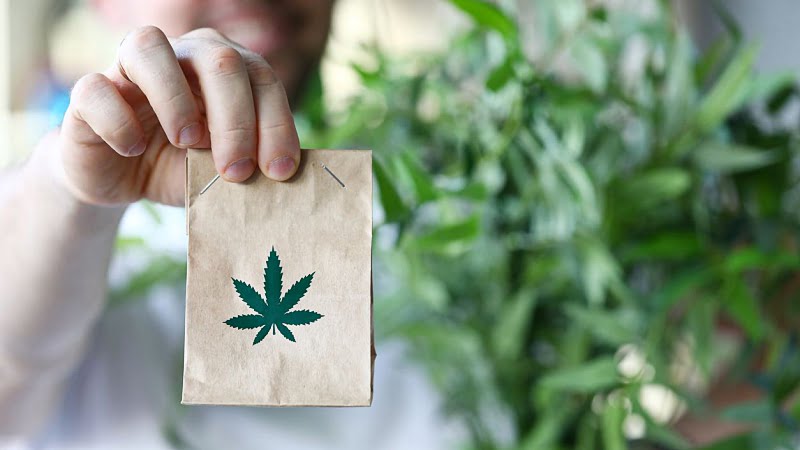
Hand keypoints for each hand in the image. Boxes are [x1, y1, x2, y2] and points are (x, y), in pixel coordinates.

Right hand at [57, 26, 300, 205]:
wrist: (124, 181)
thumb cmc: (184, 167)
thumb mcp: (224, 167)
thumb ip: (253, 161)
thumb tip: (289, 173)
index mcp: (224, 68)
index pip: (261, 77)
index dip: (275, 123)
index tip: (278, 171)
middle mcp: (181, 55)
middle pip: (218, 59)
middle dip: (236, 119)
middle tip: (237, 170)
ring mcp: (130, 68)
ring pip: (149, 45)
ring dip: (176, 98)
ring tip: (188, 143)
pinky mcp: (88, 92)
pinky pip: (95, 87)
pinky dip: (118, 119)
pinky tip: (133, 149)